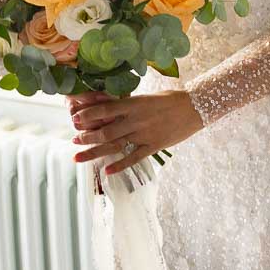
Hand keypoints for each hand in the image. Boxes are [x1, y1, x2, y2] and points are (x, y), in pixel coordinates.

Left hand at [67, 88, 203, 174]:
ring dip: (95, 152)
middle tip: (74, 141)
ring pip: (115, 145)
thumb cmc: (171, 99)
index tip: (75, 119)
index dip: (88, 115)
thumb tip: (109, 108)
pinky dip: (120, 165)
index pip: (105, 109)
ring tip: (79, 157)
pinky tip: (107, 171)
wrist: (195, 108)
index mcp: (134, 104)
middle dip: (87, 137)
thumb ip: (129, 105)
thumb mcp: (147, 97)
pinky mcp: (154, 146)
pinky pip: (134, 157)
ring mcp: (145, 134)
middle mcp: (137, 120)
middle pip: (106, 131)